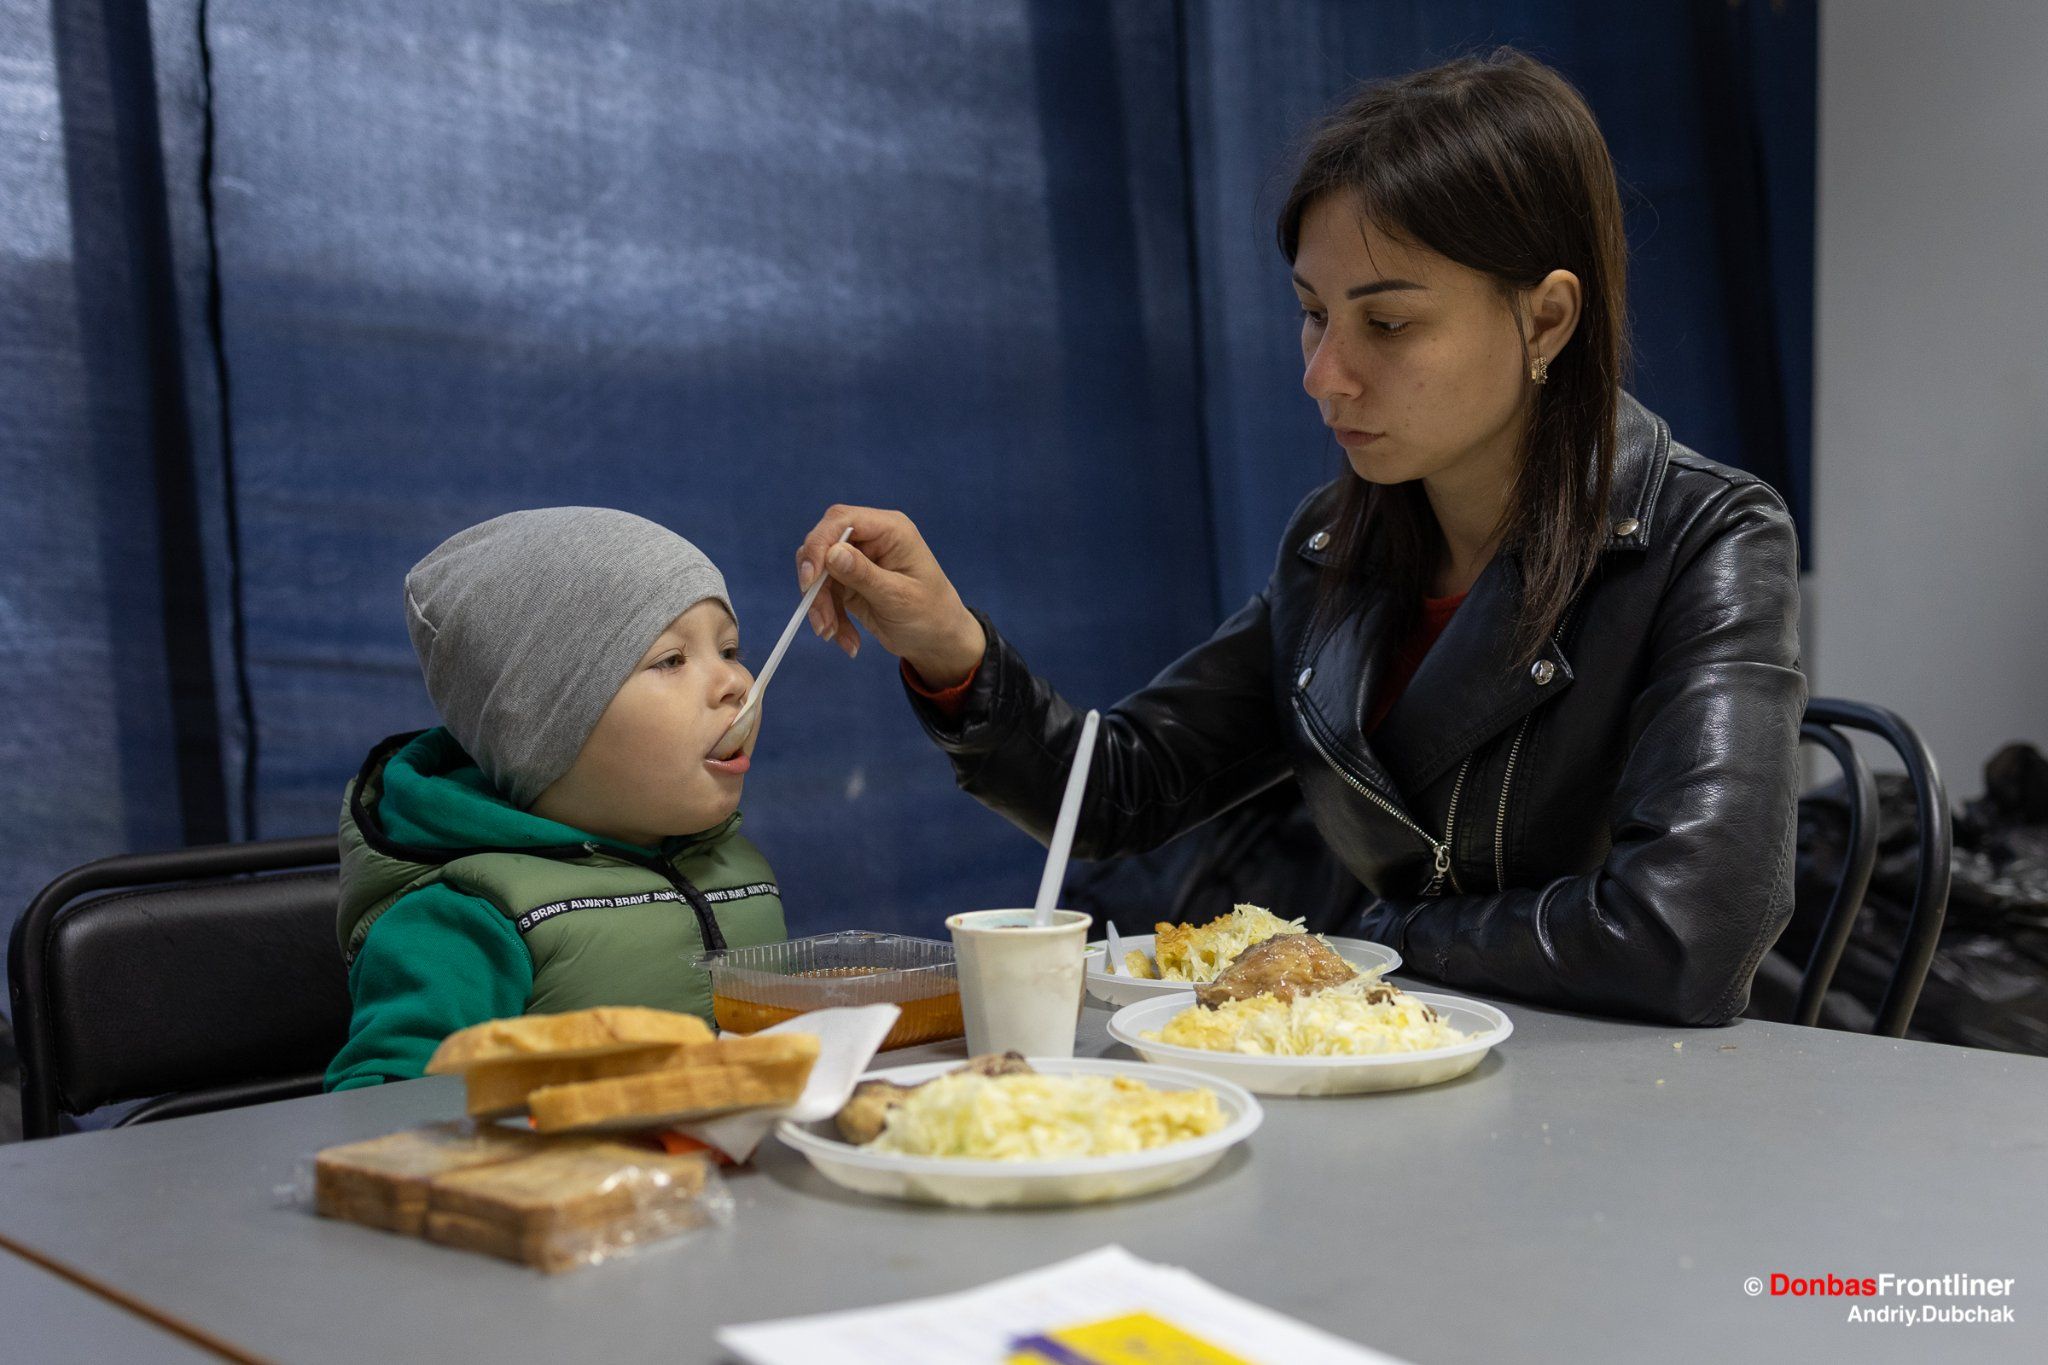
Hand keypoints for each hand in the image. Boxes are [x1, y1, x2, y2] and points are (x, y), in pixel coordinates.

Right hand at [795, 505, 985, 686]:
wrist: (936, 641)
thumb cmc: (930, 614)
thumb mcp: (898, 597)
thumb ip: (864, 574)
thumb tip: (831, 552)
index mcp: (890, 530)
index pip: (841, 520)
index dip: (819, 545)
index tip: (810, 580)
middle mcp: (870, 539)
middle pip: (822, 546)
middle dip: (817, 585)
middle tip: (821, 620)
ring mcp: (857, 560)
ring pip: (819, 573)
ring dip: (821, 607)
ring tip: (834, 636)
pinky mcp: (848, 581)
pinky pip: (824, 593)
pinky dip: (829, 617)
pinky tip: (846, 640)